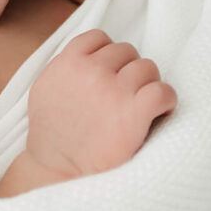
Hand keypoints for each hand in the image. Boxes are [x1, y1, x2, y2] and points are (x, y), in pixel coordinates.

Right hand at [25, 29, 175, 178]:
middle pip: (126, 51)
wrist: (58, 172)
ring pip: (148, 67)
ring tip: (141, 105)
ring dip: (147, 84)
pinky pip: (163, 91)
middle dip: (128, 71)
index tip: (110, 73)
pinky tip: (160, 111)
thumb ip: (63, 68)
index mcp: (67, 63)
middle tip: (124, 95)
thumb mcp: (44, 90)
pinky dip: (166, 99)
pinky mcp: (134, 113)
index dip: (108, 54)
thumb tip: (84, 57)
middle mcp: (90, 71)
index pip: (98, 38)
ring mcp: (113, 90)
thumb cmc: (52, 137)